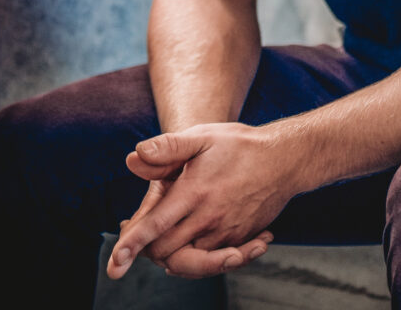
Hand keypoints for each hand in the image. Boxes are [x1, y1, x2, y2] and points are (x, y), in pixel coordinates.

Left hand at [107, 122, 296, 279]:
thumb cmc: (239, 144)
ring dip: (172, 257)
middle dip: (147, 251)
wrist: (286, 159)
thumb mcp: (203, 136)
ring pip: (189, 263)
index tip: (114, 265)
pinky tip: (194, 241)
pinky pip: (213, 261)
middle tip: (137, 236)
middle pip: (166, 253)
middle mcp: (209, 218)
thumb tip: (133, 157)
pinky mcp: (240, 239)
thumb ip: (168, 147)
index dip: (131, 245)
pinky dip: (199, 258)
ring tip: (164, 242)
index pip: (155, 226)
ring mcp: (226, 232)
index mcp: (194, 192)